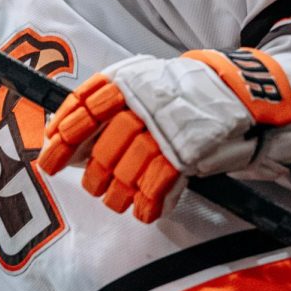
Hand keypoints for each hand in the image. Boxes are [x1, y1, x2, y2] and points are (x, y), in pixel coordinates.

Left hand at [38, 49, 290, 222]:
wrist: (240, 91)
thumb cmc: (182, 95)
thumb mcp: (144, 85)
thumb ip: (108, 107)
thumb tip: (64, 140)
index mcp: (128, 79)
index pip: (84, 105)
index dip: (64, 135)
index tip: (49, 159)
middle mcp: (144, 100)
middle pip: (104, 144)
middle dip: (93, 173)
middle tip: (92, 187)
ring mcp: (166, 125)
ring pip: (127, 166)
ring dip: (117, 192)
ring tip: (116, 202)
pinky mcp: (189, 149)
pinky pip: (157, 182)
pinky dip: (147, 202)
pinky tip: (143, 212)